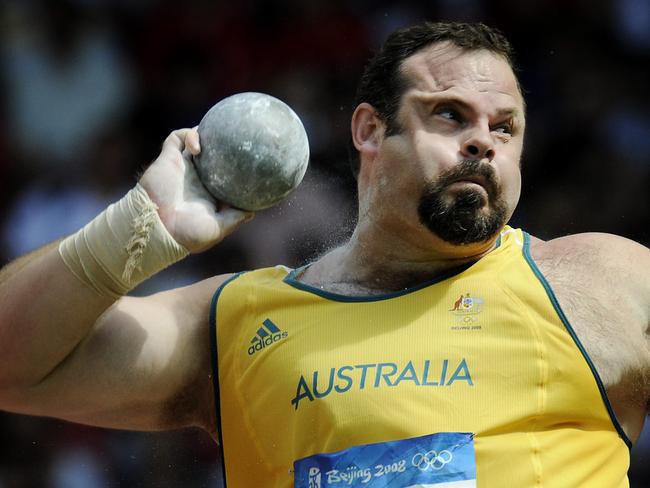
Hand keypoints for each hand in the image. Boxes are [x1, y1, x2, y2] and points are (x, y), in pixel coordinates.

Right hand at [139, 128, 253, 252]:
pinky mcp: (169, 158)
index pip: (225, 174)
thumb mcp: (218, 229)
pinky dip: (189, 135)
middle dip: (222, 142)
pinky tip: (198, 148)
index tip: (251, 160)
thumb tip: (253, 211)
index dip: (236, 166)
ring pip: (196, 140)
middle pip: (212, 153)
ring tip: (219, 133)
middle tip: (239, 136)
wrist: (156, 227)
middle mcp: (197, 177)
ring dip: (206, 133)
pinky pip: (178, 137)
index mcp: (209, 192)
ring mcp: (183, 166)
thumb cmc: (186, 233)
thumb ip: (235, 218)